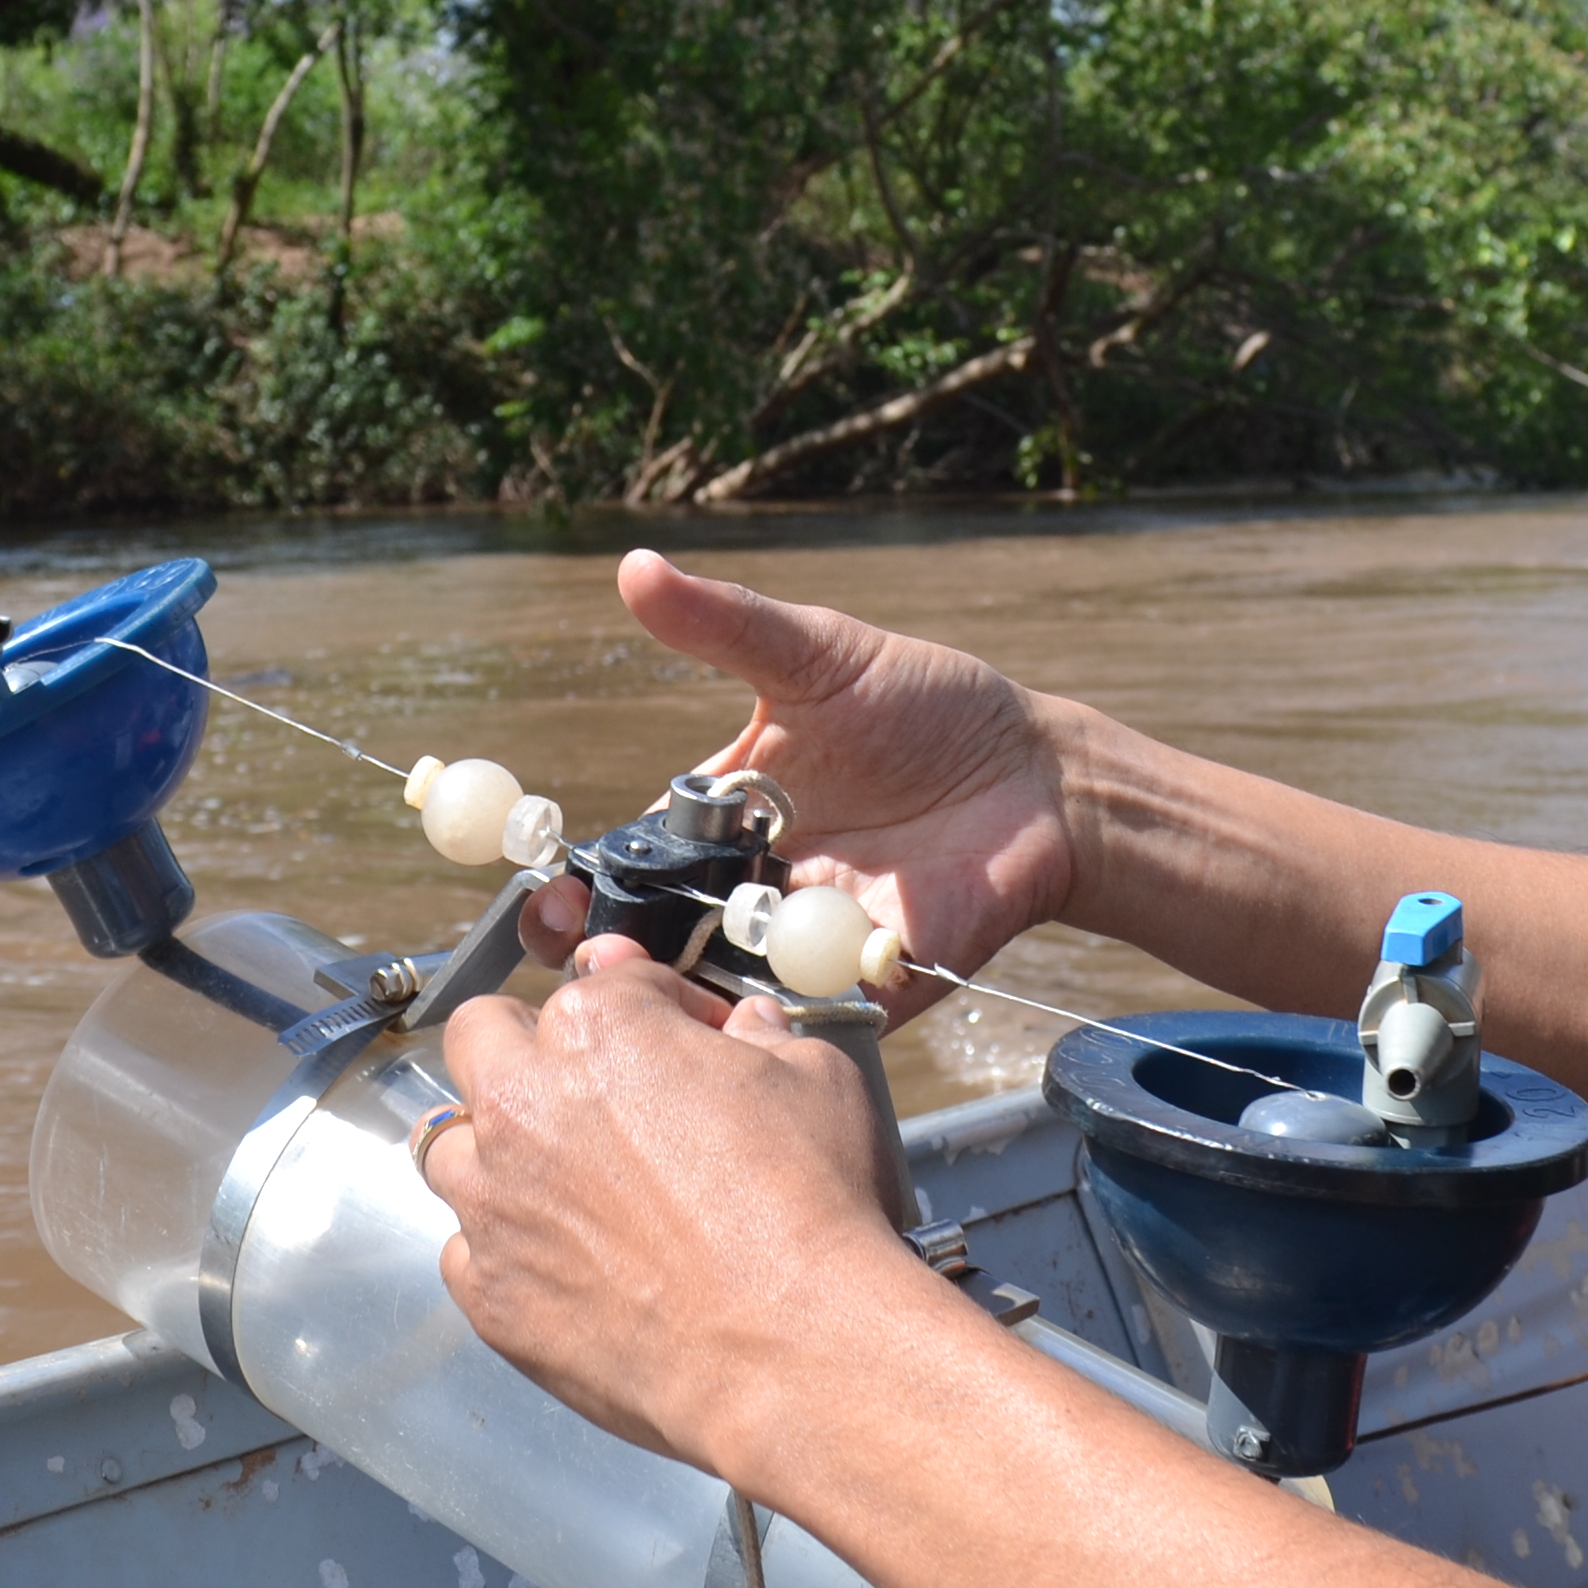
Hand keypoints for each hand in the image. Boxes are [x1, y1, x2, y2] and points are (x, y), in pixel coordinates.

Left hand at [426, 941, 935, 1469]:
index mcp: (598, 1031)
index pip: (606, 983)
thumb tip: (749, 1030)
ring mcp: (494, 1204)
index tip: (684, 1033)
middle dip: (526, 1045)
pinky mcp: (490, 1294)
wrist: (792, 1350)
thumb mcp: (818, 1080)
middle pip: (479, 1037)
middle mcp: (523, 1106)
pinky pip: (465, 1252)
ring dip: (495, 1151)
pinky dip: (504, 1250)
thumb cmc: (810, 1211)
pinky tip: (564, 1265)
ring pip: (449, 1148)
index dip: (657, 1004)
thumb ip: (765, 1039)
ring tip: (560, 1180)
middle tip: (584, 1083)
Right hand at [524, 549, 1101, 1004]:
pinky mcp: (871, 987)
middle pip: (657, 953)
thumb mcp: (817, 655)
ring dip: (689, 1003)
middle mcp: (752, 896)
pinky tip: (770, 1000)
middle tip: (596, 960)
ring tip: (673, 985)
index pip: (625, 872)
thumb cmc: (923, 705)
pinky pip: (814, 1021)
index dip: (577, 895)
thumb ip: (725, 625)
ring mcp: (807, 949)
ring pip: (723, 1001)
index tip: (551, 899)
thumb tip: (636, 565)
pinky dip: (786, 1021)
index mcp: (722, 823)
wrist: (1037, 772)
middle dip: (614, 968)